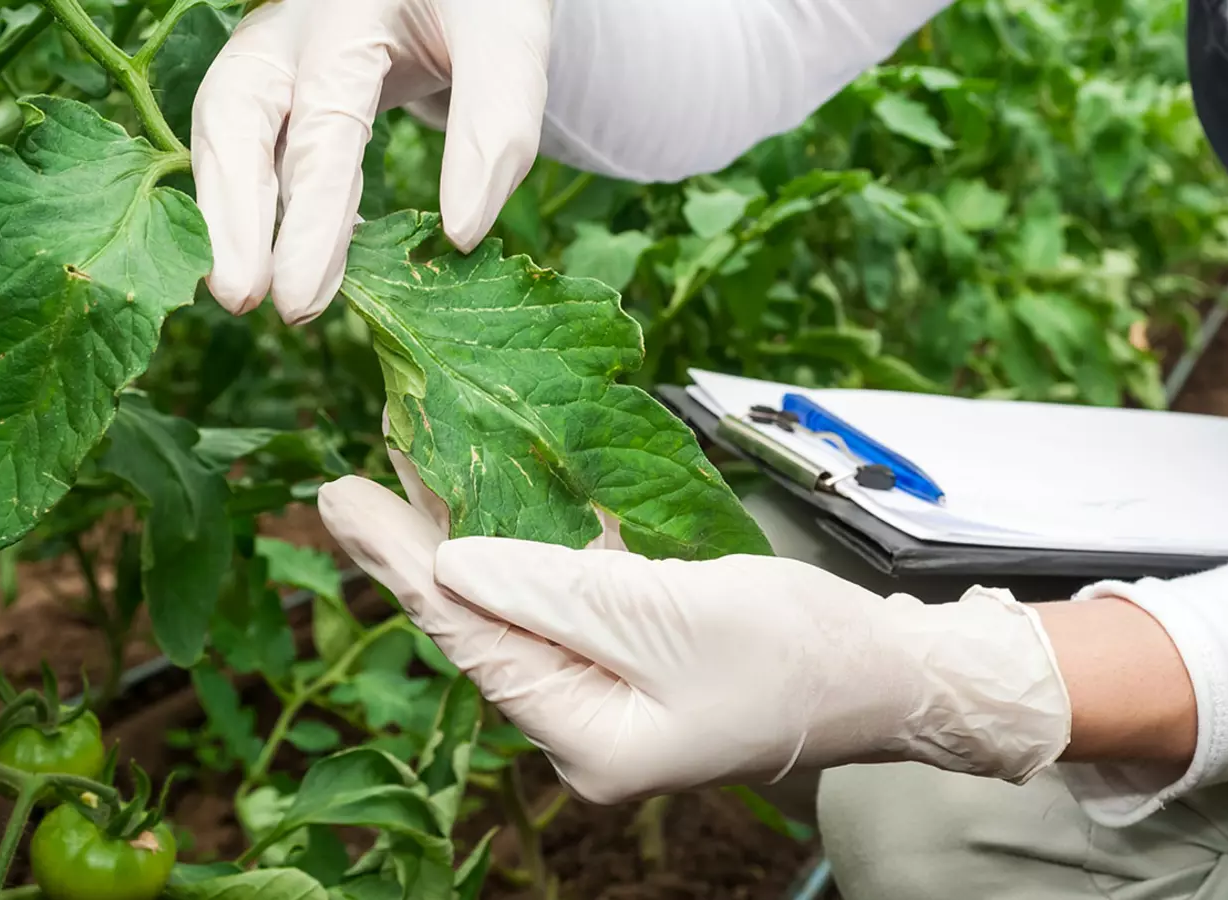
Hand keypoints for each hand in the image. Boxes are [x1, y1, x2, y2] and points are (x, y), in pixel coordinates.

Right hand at [191, 0, 549, 323]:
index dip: (310, 218)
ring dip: (230, 215)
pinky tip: (289, 260)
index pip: (322, 122)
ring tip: (244, 295)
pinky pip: (253, 142)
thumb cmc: (486, 4)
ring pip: (226, 130)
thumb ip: (494, 126)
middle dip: (232, 215)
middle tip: (240, 300)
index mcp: (349, 12)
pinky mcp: (280, 81)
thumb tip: (461, 233)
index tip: (300, 298)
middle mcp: (294, 29)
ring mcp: (278, 52)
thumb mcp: (509, 43)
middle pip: (234, 116)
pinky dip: (258, 202)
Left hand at [318, 468, 1071, 804]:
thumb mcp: (670, 615)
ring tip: (405, 471)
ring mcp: (610, 693)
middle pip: (480, 625)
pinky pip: (563, 599)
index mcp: (586, 737)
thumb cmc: (797, 651)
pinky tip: (492, 499)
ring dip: (463, 538)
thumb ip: (556, 590)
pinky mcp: (637, 656)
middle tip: (350, 477)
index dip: (399, 564)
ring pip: (516, 607)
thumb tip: (449, 561)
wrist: (888, 673)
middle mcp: (584, 725)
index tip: (338, 496)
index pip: (470, 639)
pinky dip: (527, 546)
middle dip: (416, 549)